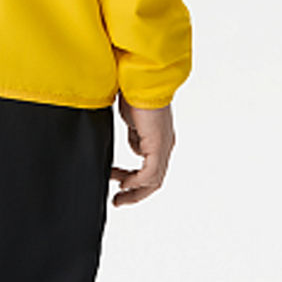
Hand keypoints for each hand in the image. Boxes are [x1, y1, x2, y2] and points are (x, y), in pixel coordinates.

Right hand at [110, 91, 175, 206]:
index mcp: (159, 138)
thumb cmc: (135, 92)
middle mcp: (164, 145)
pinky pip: (149, 174)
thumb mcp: (133, 120)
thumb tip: (134, 148)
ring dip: (134, 191)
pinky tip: (123, 184)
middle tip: (118, 200)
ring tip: (118, 196)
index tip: (117, 183)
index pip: (151, 168)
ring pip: (153, 180)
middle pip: (154, 180)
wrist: (140, 81)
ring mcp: (163, 146)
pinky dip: (136, 182)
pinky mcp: (158, 145)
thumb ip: (135, 135)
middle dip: (134, 192)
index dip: (134, 179)